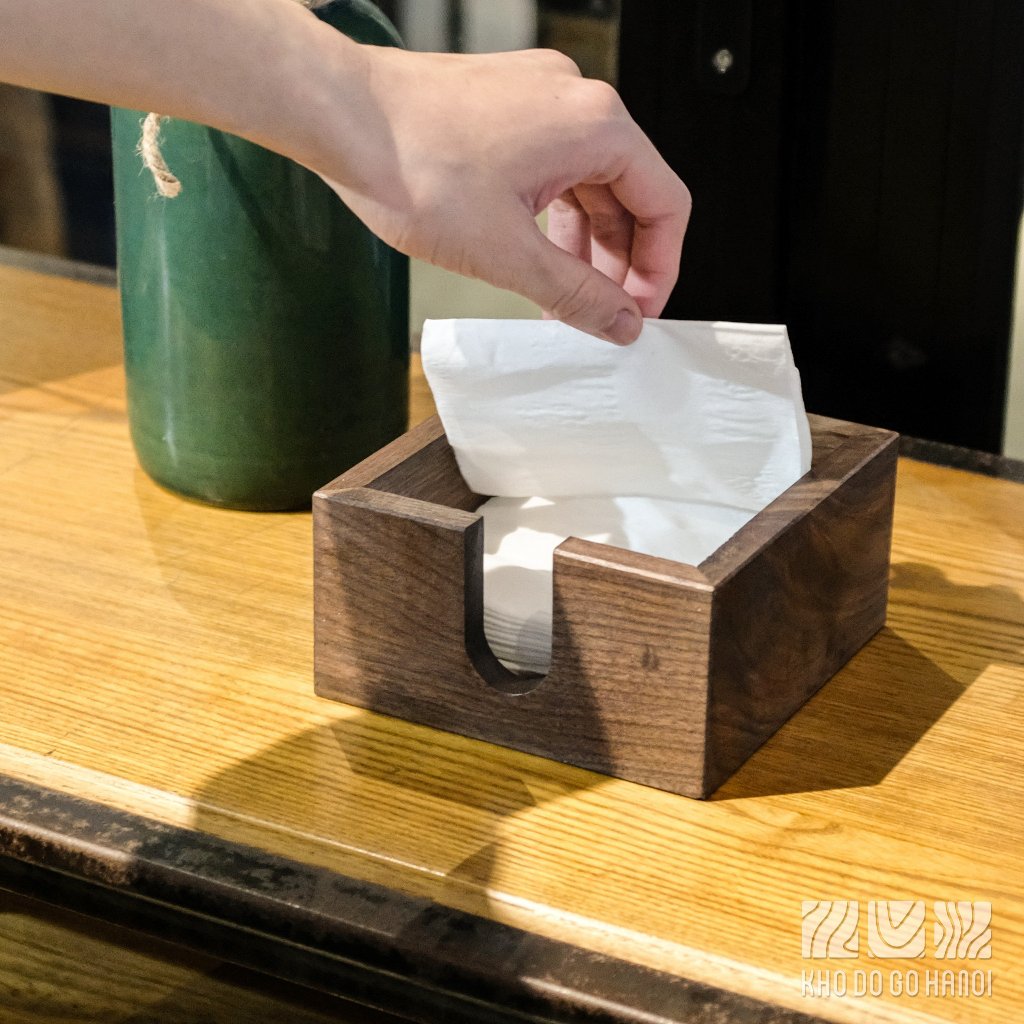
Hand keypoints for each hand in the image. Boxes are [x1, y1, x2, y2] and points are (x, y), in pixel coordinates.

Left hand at [317, 47, 690, 344]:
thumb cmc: (410, 164)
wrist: (337, 115)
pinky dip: (552, 218)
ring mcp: (539, 99)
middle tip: (600, 317)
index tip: (639, 312)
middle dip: (617, 264)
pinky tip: (535, 258)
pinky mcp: (507, 107)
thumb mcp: (506, 252)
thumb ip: (576, 295)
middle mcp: (575, 101)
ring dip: (583, 247)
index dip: (659, 270)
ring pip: (588, 185)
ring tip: (562, 301)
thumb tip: (621, 323)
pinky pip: (553, 169)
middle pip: (629, 195)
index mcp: (595, 126)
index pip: (665, 205)